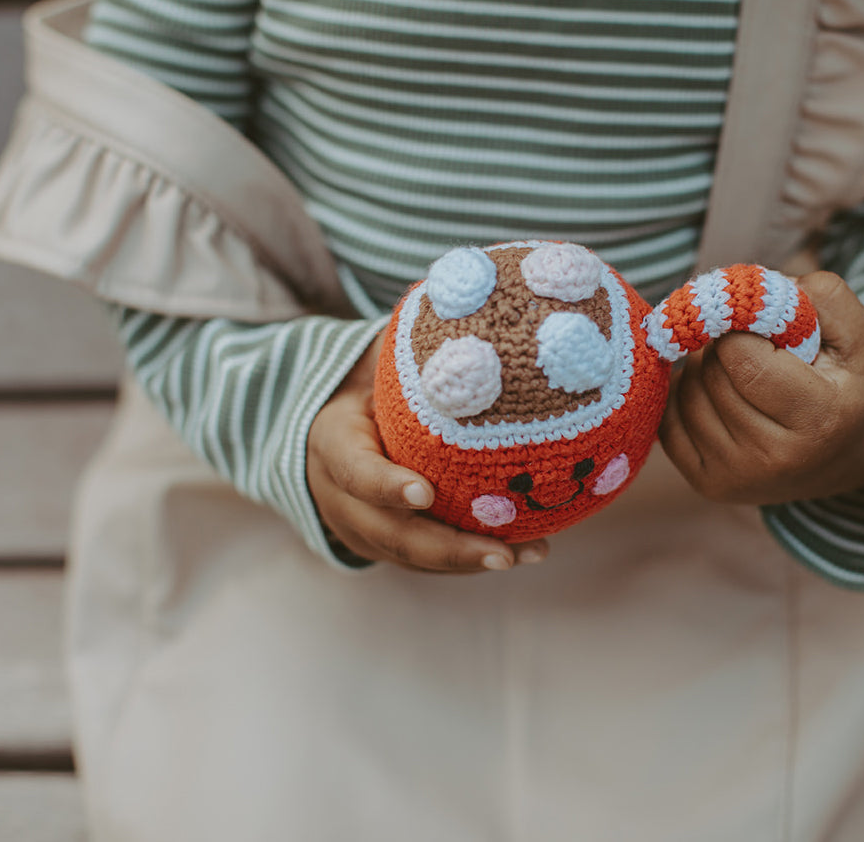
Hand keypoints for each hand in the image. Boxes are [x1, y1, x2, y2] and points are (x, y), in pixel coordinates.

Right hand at [307, 334, 549, 572]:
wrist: (330, 427)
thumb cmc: (369, 384)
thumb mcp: (376, 360)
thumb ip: (412, 345)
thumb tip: (476, 302)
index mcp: (332, 443)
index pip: (355, 471)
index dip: (386, 486)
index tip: (425, 492)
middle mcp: (339, 496)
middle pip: (390, 533)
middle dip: (448, 548)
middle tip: (503, 551)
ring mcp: (359, 527)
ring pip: (413, 556)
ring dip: (471, 561)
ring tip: (532, 553)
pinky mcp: (384, 545)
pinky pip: (427, 561)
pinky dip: (471, 560)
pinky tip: (525, 549)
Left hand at [659, 271, 863, 504]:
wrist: (839, 456)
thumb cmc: (842, 383)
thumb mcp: (856, 334)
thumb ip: (820, 296)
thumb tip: (747, 288)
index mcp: (819, 418)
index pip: (741, 357)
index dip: (739, 330)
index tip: (757, 329)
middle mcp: (776, 458)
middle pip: (710, 375)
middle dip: (722, 349)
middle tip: (749, 351)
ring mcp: (736, 476)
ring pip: (685, 394)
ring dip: (701, 370)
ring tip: (738, 374)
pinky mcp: (706, 483)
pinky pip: (667, 419)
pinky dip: (683, 397)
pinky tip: (716, 396)